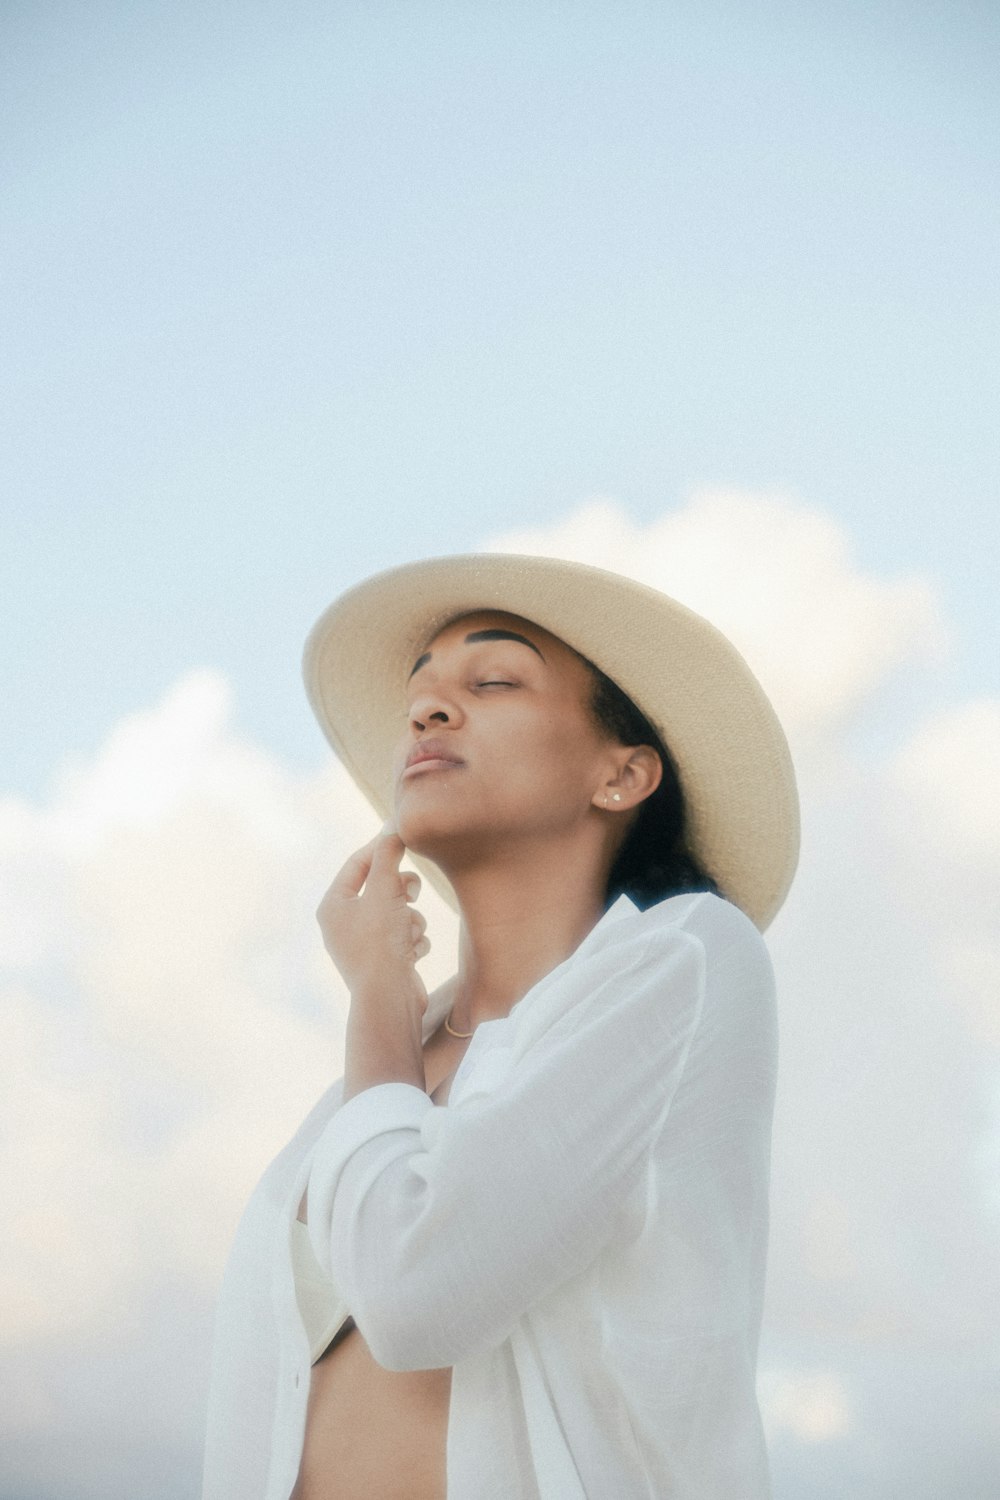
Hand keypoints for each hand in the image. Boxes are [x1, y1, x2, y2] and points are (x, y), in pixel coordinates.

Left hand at [316, 827, 429, 1011]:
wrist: (389, 999)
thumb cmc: (380, 943)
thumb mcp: (386, 891)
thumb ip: (388, 856)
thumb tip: (392, 825)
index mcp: (333, 905)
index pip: (357, 864)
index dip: (382, 848)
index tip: (404, 836)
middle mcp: (343, 924)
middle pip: (380, 887)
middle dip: (401, 891)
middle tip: (411, 893)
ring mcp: (363, 944)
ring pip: (398, 911)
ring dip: (411, 919)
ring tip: (409, 934)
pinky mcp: (384, 961)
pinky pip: (404, 935)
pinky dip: (413, 940)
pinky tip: (413, 953)